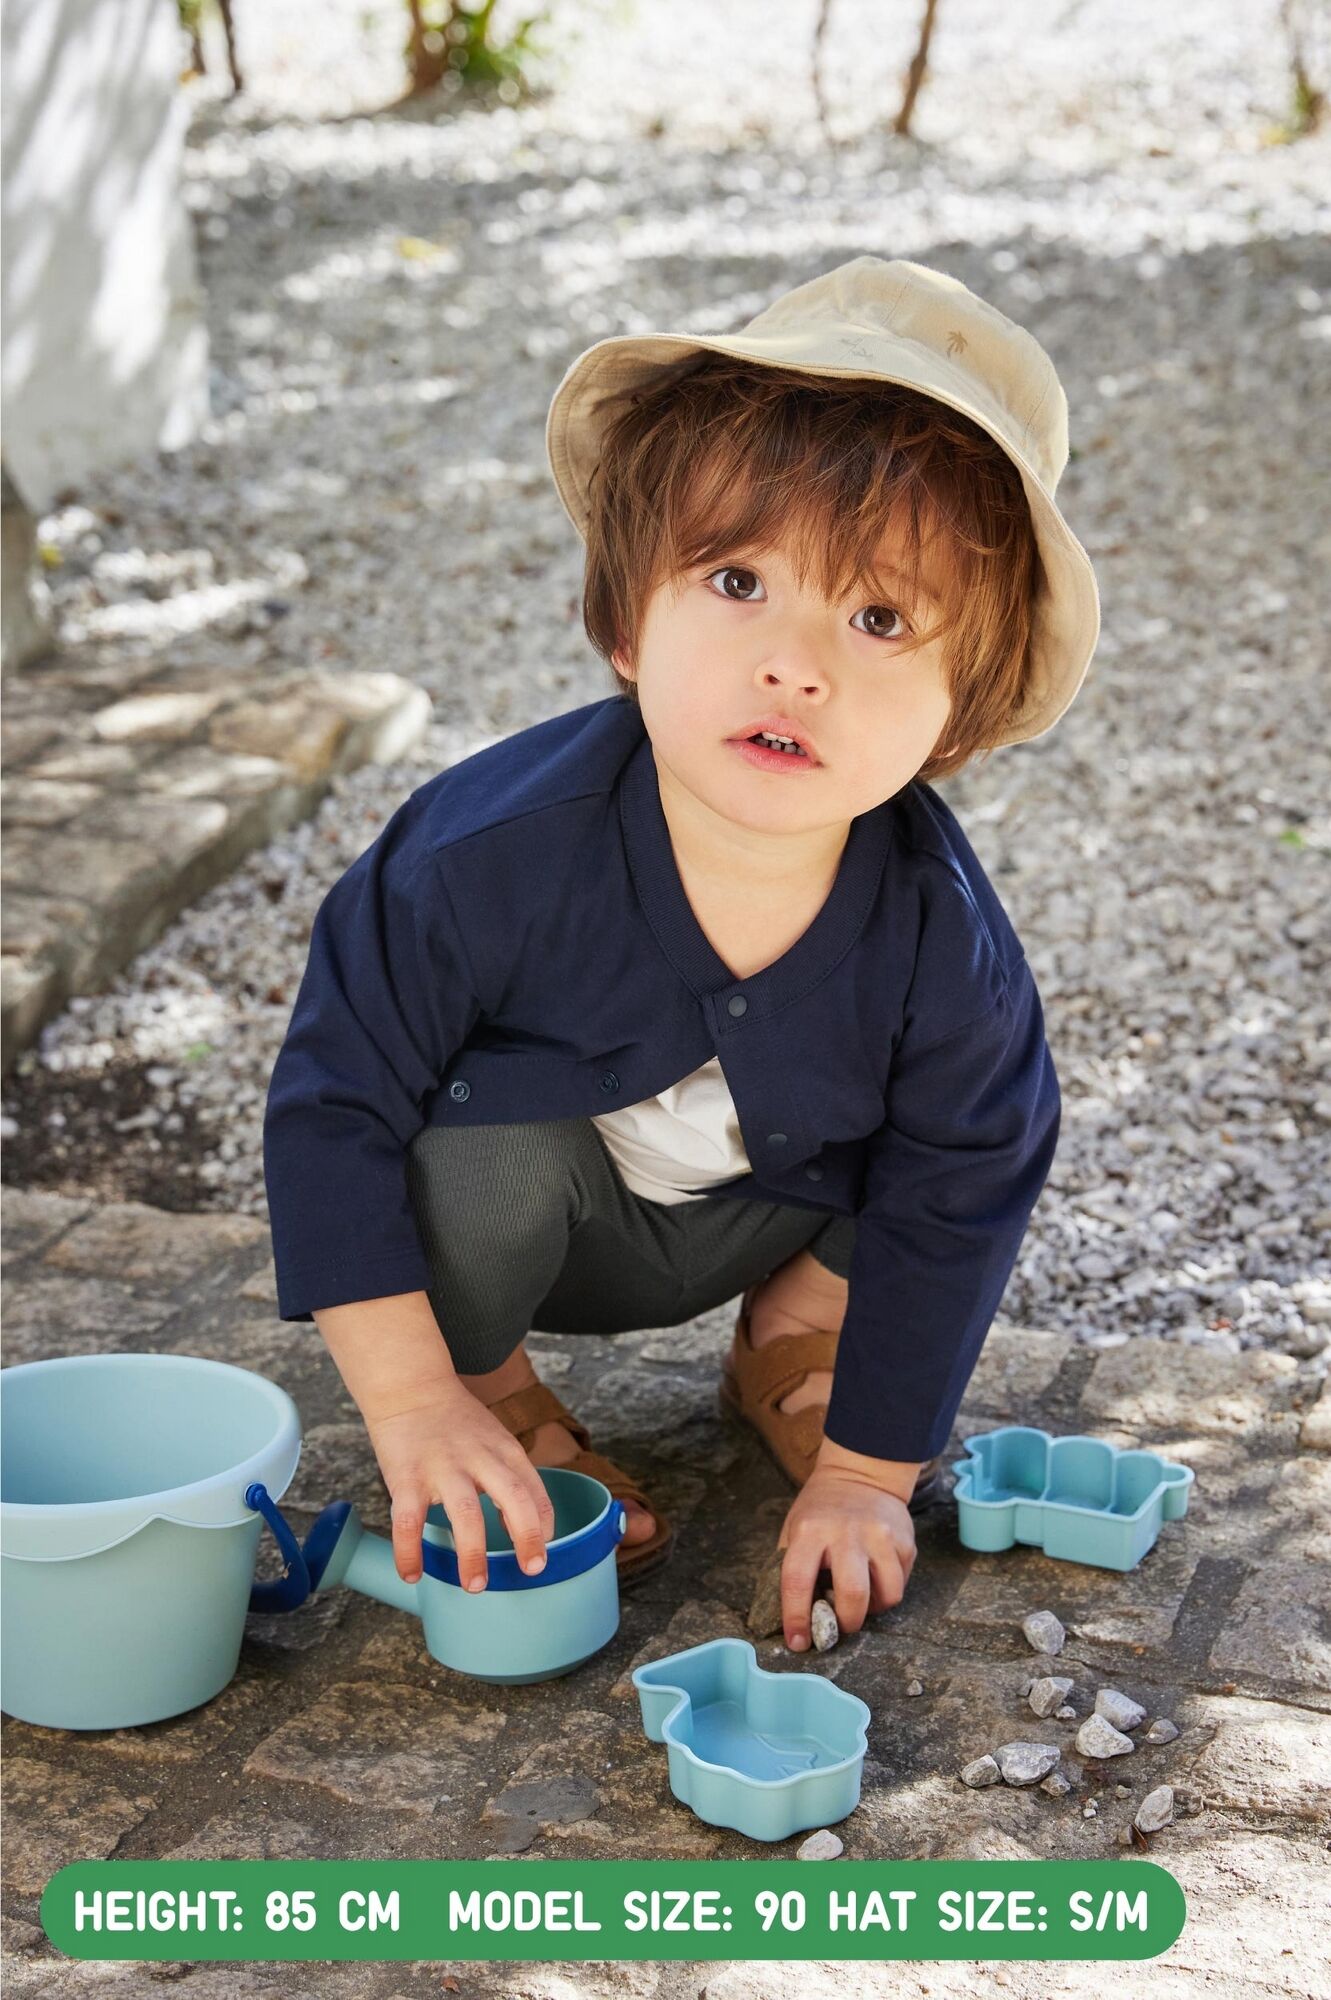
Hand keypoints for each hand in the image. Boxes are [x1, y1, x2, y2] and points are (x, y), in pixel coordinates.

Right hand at [364, 1379, 555, 1591]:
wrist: (410, 1387)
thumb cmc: (455, 1420)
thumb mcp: (494, 1439)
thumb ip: (510, 1476)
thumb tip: (522, 1525)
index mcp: (504, 1449)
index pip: (535, 1489)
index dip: (543, 1524)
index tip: (542, 1552)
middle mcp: (479, 1458)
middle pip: (513, 1497)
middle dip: (527, 1537)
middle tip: (532, 1570)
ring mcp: (442, 1468)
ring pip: (465, 1513)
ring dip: (473, 1554)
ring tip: (476, 1586)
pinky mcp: (407, 1478)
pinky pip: (409, 1521)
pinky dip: (410, 1551)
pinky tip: (412, 1574)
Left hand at [777, 1439, 917, 1649]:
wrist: (861, 1475)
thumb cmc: (821, 1510)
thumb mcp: (795, 1527)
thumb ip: (792, 1566)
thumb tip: (793, 1618)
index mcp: (810, 1530)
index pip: (797, 1581)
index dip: (796, 1618)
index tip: (798, 1643)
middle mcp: (847, 1532)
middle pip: (852, 1594)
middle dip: (847, 1622)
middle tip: (840, 1625)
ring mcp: (881, 1535)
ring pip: (887, 1594)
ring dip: (873, 1610)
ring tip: (863, 1601)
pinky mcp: (905, 1540)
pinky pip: (902, 1582)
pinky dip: (888, 1591)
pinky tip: (877, 1580)